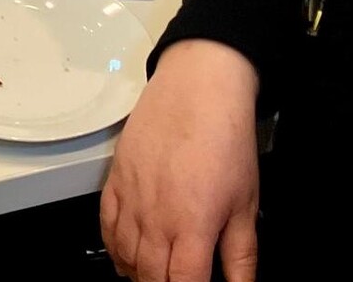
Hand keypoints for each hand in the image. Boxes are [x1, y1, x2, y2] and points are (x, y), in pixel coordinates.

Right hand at [100, 40, 261, 281]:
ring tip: (156, 277)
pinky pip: (106, 226)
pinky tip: (126, 257)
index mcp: (191, 227)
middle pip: (150, 277)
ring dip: (139, 275)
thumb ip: (242, 255)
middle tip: (179, 280)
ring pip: (125, 257)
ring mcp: (131, 199)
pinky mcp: (116, 180)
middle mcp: (155, 217)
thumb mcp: (246, 203)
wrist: (197, 89)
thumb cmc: (224, 139)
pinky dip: (114, 249)